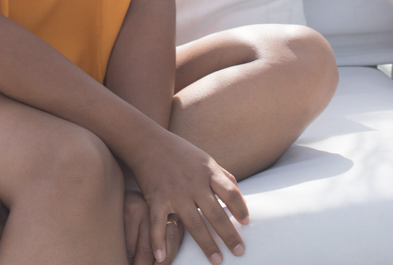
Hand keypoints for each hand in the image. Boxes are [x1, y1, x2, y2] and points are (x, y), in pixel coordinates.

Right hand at [129, 131, 248, 263]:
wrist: (146, 141)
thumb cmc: (178, 151)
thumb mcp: (204, 158)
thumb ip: (222, 175)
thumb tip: (239, 194)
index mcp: (207, 171)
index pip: (230, 192)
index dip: (240, 208)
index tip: (247, 223)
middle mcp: (193, 182)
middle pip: (215, 213)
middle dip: (229, 235)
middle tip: (239, 251)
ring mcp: (174, 192)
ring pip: (194, 223)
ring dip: (207, 244)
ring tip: (217, 260)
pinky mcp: (157, 198)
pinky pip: (159, 224)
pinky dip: (159, 241)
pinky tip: (162, 258)